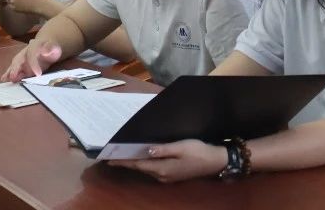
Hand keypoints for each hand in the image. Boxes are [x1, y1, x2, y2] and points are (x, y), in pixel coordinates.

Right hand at [2, 39, 62, 81]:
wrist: (46, 46)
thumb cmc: (50, 47)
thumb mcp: (54, 46)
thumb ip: (50, 48)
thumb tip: (46, 51)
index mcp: (33, 45)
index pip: (32, 54)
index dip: (33, 64)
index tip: (38, 74)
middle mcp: (24, 52)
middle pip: (19, 59)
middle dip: (16, 68)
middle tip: (13, 78)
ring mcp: (21, 58)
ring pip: (14, 65)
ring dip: (10, 72)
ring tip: (5, 79)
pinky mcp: (20, 65)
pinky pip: (13, 69)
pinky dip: (8, 74)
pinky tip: (4, 79)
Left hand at [109, 139, 227, 182]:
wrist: (214, 162)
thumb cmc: (198, 151)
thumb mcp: (181, 147)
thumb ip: (163, 149)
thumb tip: (146, 150)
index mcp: (163, 168)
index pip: (138, 165)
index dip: (124, 162)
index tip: (110, 159)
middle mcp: (162, 175)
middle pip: (141, 168)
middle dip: (127, 163)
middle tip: (113, 156)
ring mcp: (167, 177)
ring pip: (147, 170)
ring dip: (136, 164)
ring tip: (124, 156)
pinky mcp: (172, 175)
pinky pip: (154, 170)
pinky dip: (145, 164)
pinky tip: (143, 158)